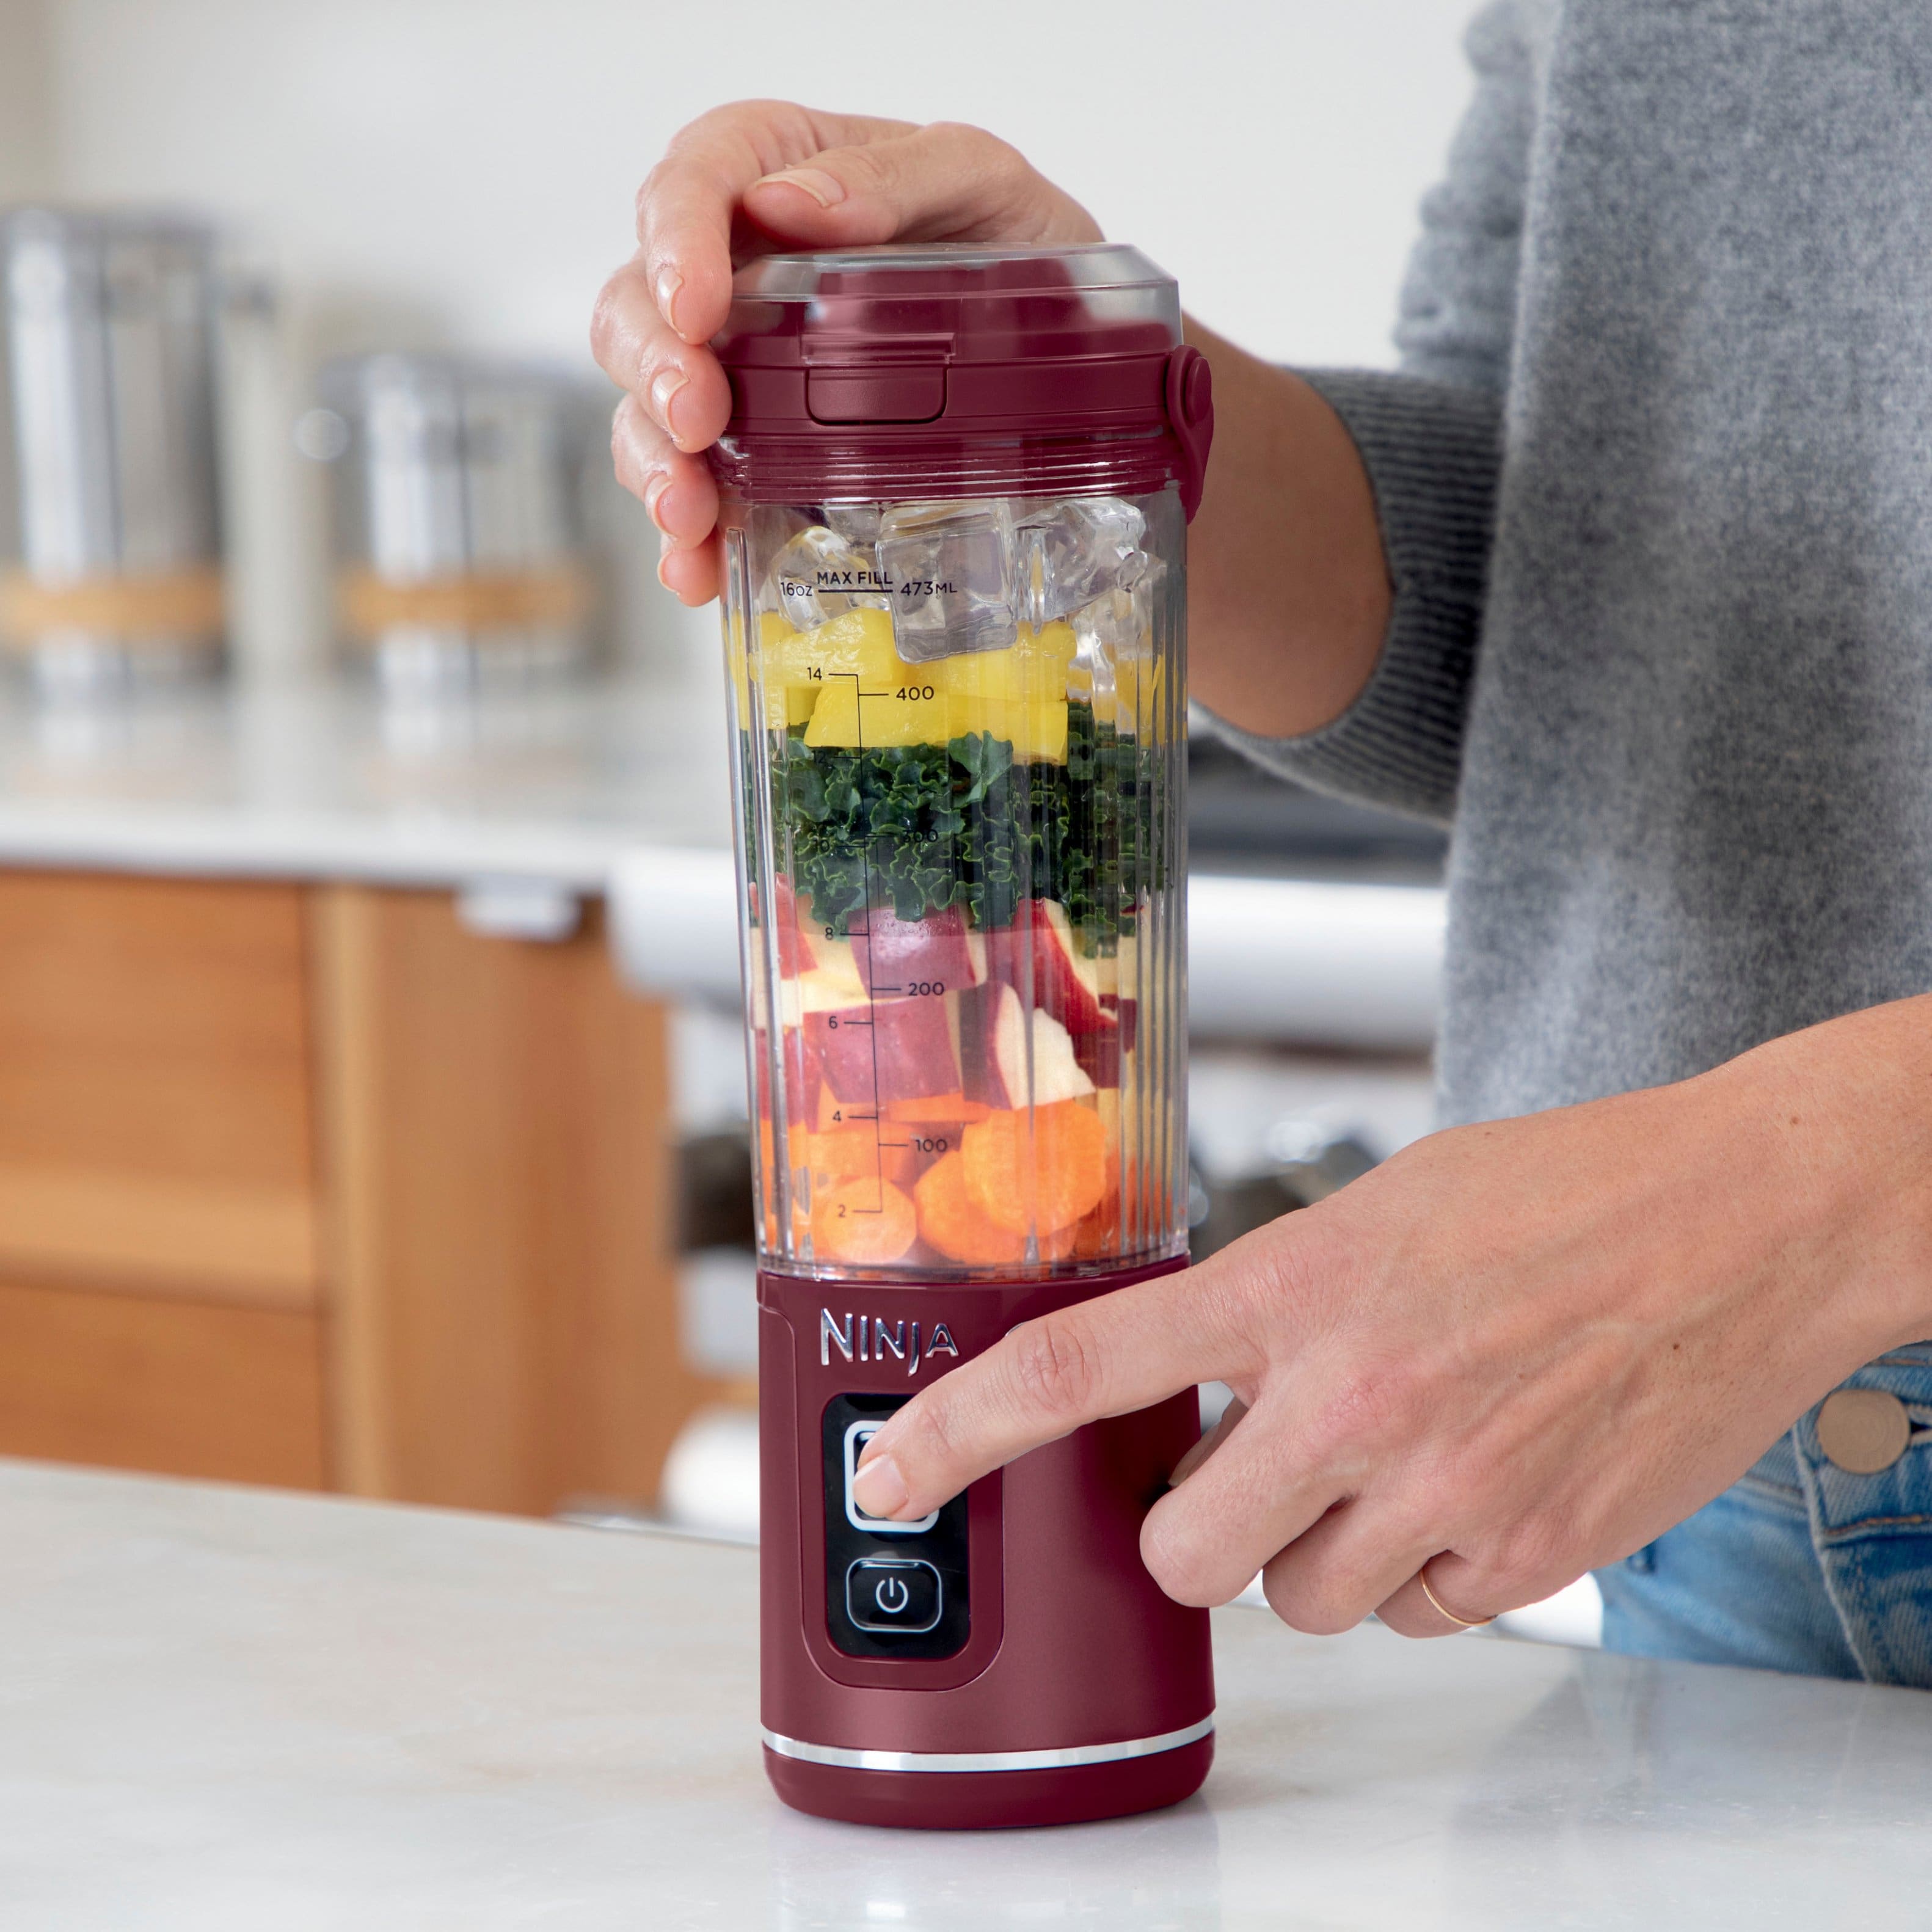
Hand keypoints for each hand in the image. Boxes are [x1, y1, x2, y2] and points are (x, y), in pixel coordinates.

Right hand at [591, 102, 1100, 605]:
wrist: (1063, 340)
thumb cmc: (1011, 238)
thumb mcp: (983, 180)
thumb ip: (899, 172)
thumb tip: (792, 205)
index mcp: (773, 172)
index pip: (689, 183)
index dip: (673, 243)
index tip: (695, 307)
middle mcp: (733, 269)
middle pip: (637, 305)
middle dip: (655, 368)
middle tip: (697, 420)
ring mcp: (736, 365)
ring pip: (646, 404)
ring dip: (654, 461)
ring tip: (690, 512)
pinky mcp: (755, 450)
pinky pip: (696, 486)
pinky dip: (690, 535)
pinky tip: (700, 567)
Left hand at [850, 1001, 1931, 1634]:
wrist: (1744, 1219)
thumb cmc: (1560, 1191)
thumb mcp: (1379, 1208)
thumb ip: (1274, 1301)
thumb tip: (1193, 1386)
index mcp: (1296, 1282)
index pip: (1080, 1366)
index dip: (961, 1428)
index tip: (892, 1471)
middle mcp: (1353, 1396)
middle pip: (1185, 1557)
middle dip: (1195, 1534)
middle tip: (1244, 1473)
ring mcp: (1444, 1486)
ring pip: (1302, 1604)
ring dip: (1319, 1554)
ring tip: (1391, 1460)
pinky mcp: (1530, 1552)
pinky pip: (1421, 1617)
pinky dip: (1425, 1572)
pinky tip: (1474, 1482)